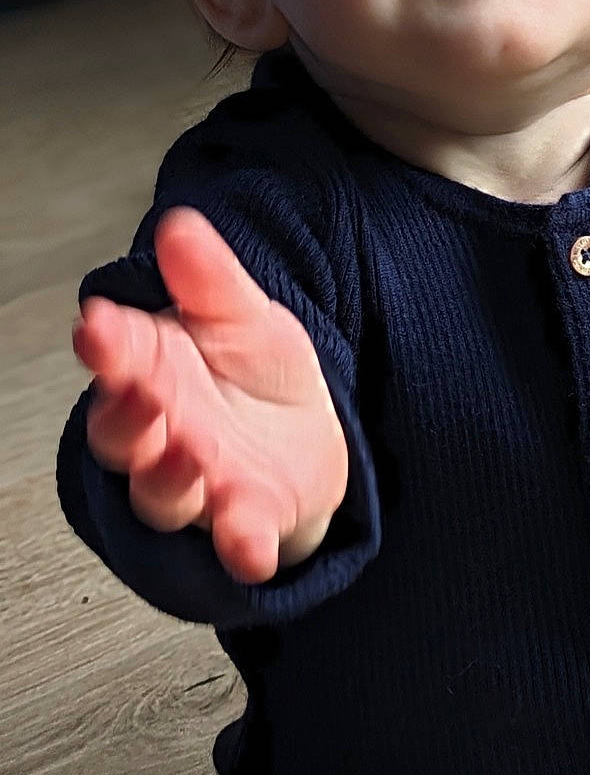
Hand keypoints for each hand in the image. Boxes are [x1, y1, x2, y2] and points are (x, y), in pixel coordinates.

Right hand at [73, 205, 348, 581]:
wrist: (306, 438)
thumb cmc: (256, 374)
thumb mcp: (241, 313)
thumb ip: (208, 277)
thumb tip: (179, 224)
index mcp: (153, 371)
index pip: (116, 358)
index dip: (105, 343)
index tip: (98, 324)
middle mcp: (163, 433)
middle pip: (122, 434)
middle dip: (125, 415)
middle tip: (137, 391)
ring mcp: (199, 483)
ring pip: (164, 493)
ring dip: (169, 478)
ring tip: (186, 455)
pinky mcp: (246, 521)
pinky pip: (235, 541)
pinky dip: (240, 546)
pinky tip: (249, 549)